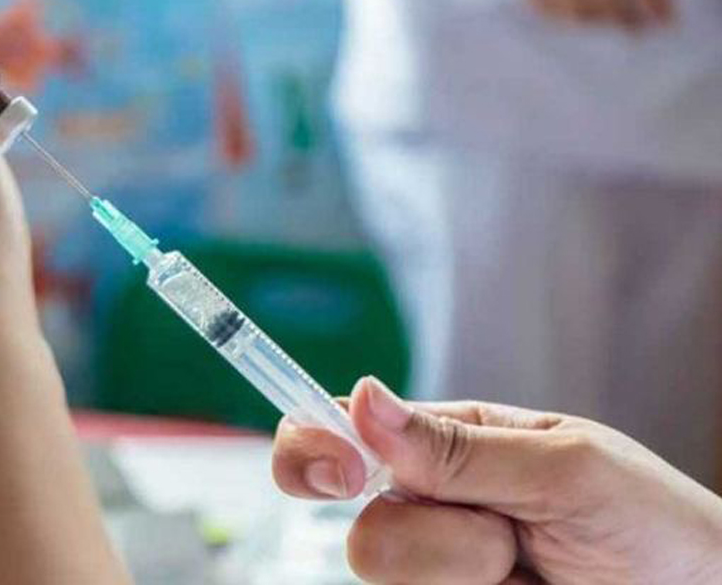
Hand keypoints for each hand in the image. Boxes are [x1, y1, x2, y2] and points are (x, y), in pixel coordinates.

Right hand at [273, 377, 721, 583]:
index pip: (343, 433)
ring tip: (535, 567)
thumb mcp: (564, 467)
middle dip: (436, 538)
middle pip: (366, 528)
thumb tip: (360, 398)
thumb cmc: (651, 522)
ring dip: (470, 572)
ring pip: (391, 577)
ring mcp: (441, 572)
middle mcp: (431, 508)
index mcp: (447, 445)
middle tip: (505, 539)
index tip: (339, 470)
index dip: (314, 446)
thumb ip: (458, 447)